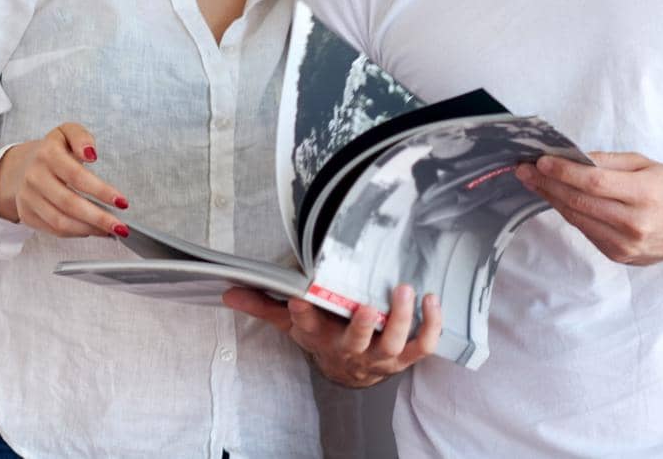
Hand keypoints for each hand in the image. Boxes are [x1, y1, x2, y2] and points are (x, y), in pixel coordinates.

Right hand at [0, 123, 129, 238]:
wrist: (21, 166)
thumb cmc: (52, 151)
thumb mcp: (67, 132)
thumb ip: (81, 137)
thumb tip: (91, 154)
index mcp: (47, 154)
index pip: (77, 176)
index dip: (101, 191)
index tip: (121, 201)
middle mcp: (34, 177)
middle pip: (69, 203)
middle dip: (98, 218)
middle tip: (120, 226)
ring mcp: (28, 198)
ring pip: (61, 222)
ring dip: (89, 229)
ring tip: (109, 230)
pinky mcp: (27, 214)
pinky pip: (54, 230)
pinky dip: (76, 233)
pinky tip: (92, 229)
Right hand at [222, 283, 440, 387]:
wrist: (351, 372)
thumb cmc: (324, 337)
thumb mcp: (292, 324)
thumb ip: (264, 306)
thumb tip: (229, 293)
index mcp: (321, 338)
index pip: (306, 327)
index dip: (302, 314)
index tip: (300, 297)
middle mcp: (351, 349)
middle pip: (356, 340)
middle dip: (361, 323)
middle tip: (365, 303)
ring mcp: (381, 355)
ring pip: (393, 343)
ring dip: (400, 319)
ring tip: (405, 291)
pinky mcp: (406, 355)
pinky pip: (423, 345)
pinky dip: (431, 326)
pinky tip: (433, 300)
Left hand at [515, 151, 662, 265]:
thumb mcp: (645, 164)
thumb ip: (607, 162)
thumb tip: (571, 158)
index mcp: (645, 194)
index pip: (594, 183)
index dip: (563, 172)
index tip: (541, 162)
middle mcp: (635, 224)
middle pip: (580, 202)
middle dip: (547, 184)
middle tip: (524, 171)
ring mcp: (627, 245)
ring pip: (578, 219)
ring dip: (551, 199)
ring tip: (533, 182)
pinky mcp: (621, 256)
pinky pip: (587, 232)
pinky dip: (570, 214)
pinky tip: (557, 200)